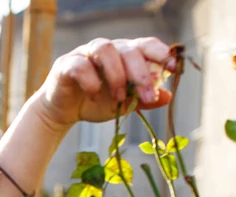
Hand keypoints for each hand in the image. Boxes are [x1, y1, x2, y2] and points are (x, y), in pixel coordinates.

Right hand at [33, 37, 174, 129]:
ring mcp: (85, 53)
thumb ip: (143, 100)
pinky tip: (93, 96)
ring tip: (118, 98)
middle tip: (147, 96)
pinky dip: (90, 81)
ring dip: (117, 75)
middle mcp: (107, 49)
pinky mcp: (66, 64)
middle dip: (141, 74)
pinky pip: (81, 66)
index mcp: (124, 54)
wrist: (62, 113)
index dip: (161, 53)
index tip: (173, 67)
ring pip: (106, 49)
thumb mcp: (123, 105)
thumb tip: (167, 97)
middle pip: (129, 49)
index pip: (145, 45)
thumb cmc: (94, 103)